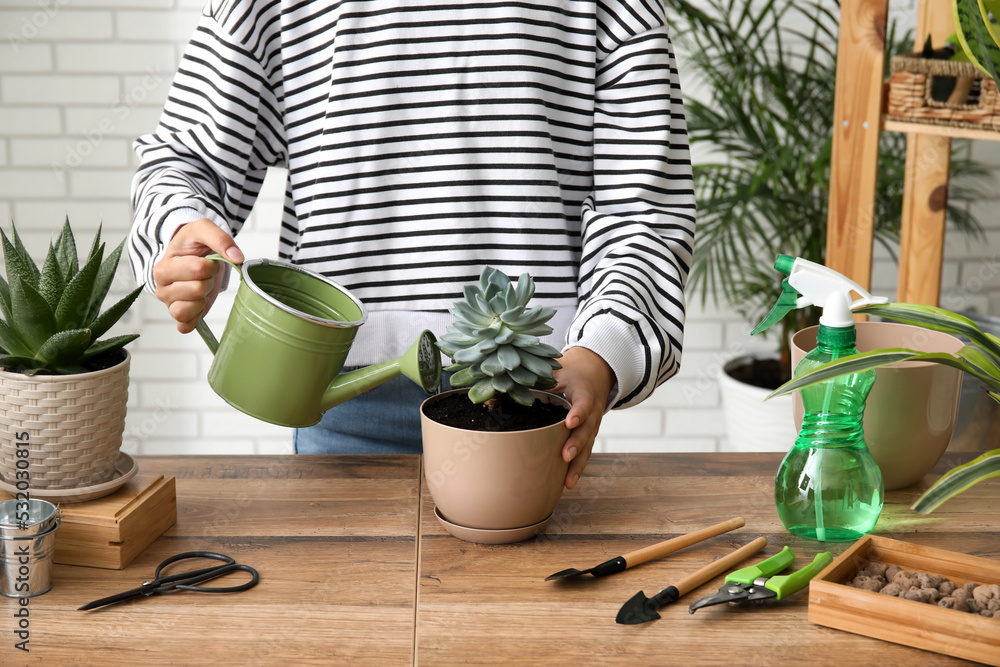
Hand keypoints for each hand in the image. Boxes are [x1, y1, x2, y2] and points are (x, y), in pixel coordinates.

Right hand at [152, 218, 243, 333]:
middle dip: (208, 280)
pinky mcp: (179, 317)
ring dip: (202, 299)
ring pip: (187, 311)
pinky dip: (196, 317)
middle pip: (197, 290)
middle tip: (204, 274)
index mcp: (163, 268)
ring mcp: (169, 304)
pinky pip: (186, 326)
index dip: (210, 265)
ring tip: (201, 287)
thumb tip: (237, 257)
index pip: (198, 270)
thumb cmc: (193, 244)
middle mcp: (161, 288)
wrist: (192, 253)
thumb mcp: (203, 229)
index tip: (206, 260)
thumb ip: (220, 238)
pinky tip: (200, 304)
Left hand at [551, 346, 614, 489]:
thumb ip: (542, 380)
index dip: (578, 413)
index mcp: (585, 393)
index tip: (570, 421)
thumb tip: (512, 385)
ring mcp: (592, 426)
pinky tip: (568, 483)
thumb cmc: (572, 373)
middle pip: (586, 431)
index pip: (583, 403)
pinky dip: (577, 468)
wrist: (595, 374)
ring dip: (577, 465)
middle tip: (566, 456)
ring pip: (587, 447)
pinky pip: (585, 453)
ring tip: (568, 481)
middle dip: (576, 444)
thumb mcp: (560, 370)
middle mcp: (592, 412)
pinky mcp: (589, 436)